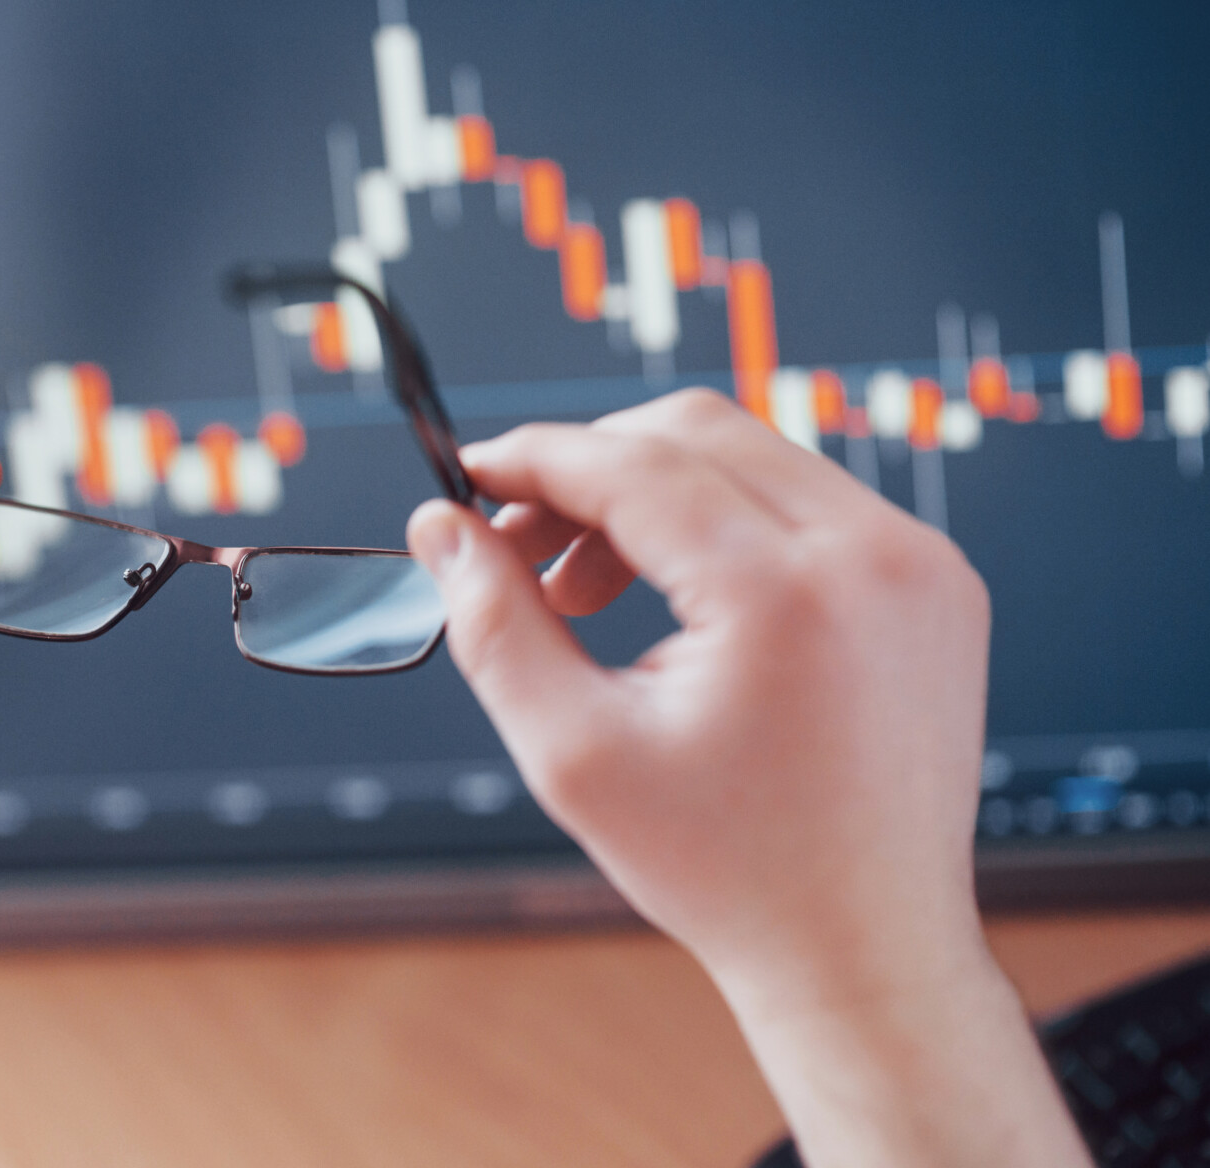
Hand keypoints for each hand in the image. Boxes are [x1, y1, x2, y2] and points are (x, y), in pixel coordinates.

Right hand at [407, 389, 1086, 1166]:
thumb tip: (443, 529)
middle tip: (524, 545)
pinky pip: (806, 499)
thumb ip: (494, 623)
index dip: (534, 459)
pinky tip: (676, 598)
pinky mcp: (933, 579)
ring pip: (750, 454)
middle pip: (693, 432)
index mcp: (784, 594)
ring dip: (652, 492)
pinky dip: (723, 519)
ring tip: (590, 590)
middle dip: (589, 470)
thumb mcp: (574, 753)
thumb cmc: (727, 869)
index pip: (632, 465)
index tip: (471, 477)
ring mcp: (917, 561)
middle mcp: (872, 553)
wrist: (864, 946)